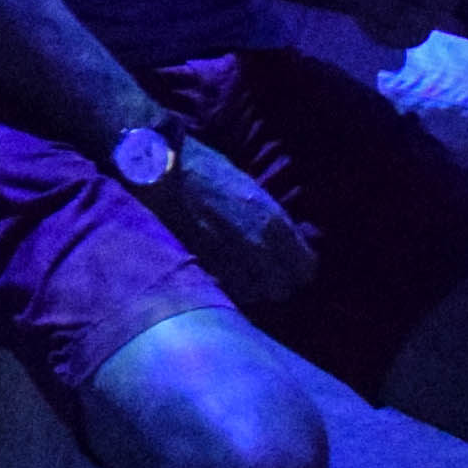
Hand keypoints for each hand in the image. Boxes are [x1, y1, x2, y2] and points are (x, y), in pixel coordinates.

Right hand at [115, 119, 318, 303]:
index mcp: (274, 224)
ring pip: (256, 295)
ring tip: (243, 273)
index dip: (299, 266)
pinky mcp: (203, 271)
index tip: (290, 262)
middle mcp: (257, 249)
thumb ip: (273, 221)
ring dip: (253, 288)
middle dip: (278, 281)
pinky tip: (223, 273)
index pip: (306, 268)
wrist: (162, 172)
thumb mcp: (252, 191)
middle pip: (283, 289)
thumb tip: (289, 241)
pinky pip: (229, 293)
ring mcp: (229, 264)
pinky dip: (230, 288)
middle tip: (268, 271)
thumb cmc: (207, 171)